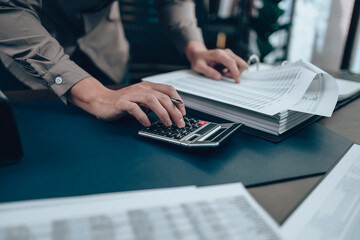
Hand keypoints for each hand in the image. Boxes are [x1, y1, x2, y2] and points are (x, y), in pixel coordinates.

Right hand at [68, 77, 185, 127]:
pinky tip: (147, 124)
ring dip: (162, 113)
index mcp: (148, 86)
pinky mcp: (122, 103)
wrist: (101, 101)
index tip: (183, 113)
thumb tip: (171, 114)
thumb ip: (155, 104)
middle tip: (180, 123)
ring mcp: (132, 95)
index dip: (178, 100)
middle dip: (174, 111)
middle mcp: (141, 88)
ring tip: (167, 124)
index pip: (169, 89)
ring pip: (152, 101)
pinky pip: (135, 109)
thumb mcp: (142, 101)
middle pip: (163, 97)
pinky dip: (143, 117)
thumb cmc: (123, 103)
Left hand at [185, 41, 247, 82]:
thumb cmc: (198, 60)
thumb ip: (208, 72)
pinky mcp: (229, 57)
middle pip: (240, 62)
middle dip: (237, 72)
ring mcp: (229, 54)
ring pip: (240, 63)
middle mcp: (226, 52)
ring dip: (236, 71)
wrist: (198, 54)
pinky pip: (237, 64)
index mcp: (219, 54)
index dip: (236, 72)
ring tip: (225, 74)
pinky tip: (226, 72)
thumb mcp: (199, 67)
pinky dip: (234, 70)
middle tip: (227, 76)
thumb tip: (219, 77)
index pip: (232, 63)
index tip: (237, 81)